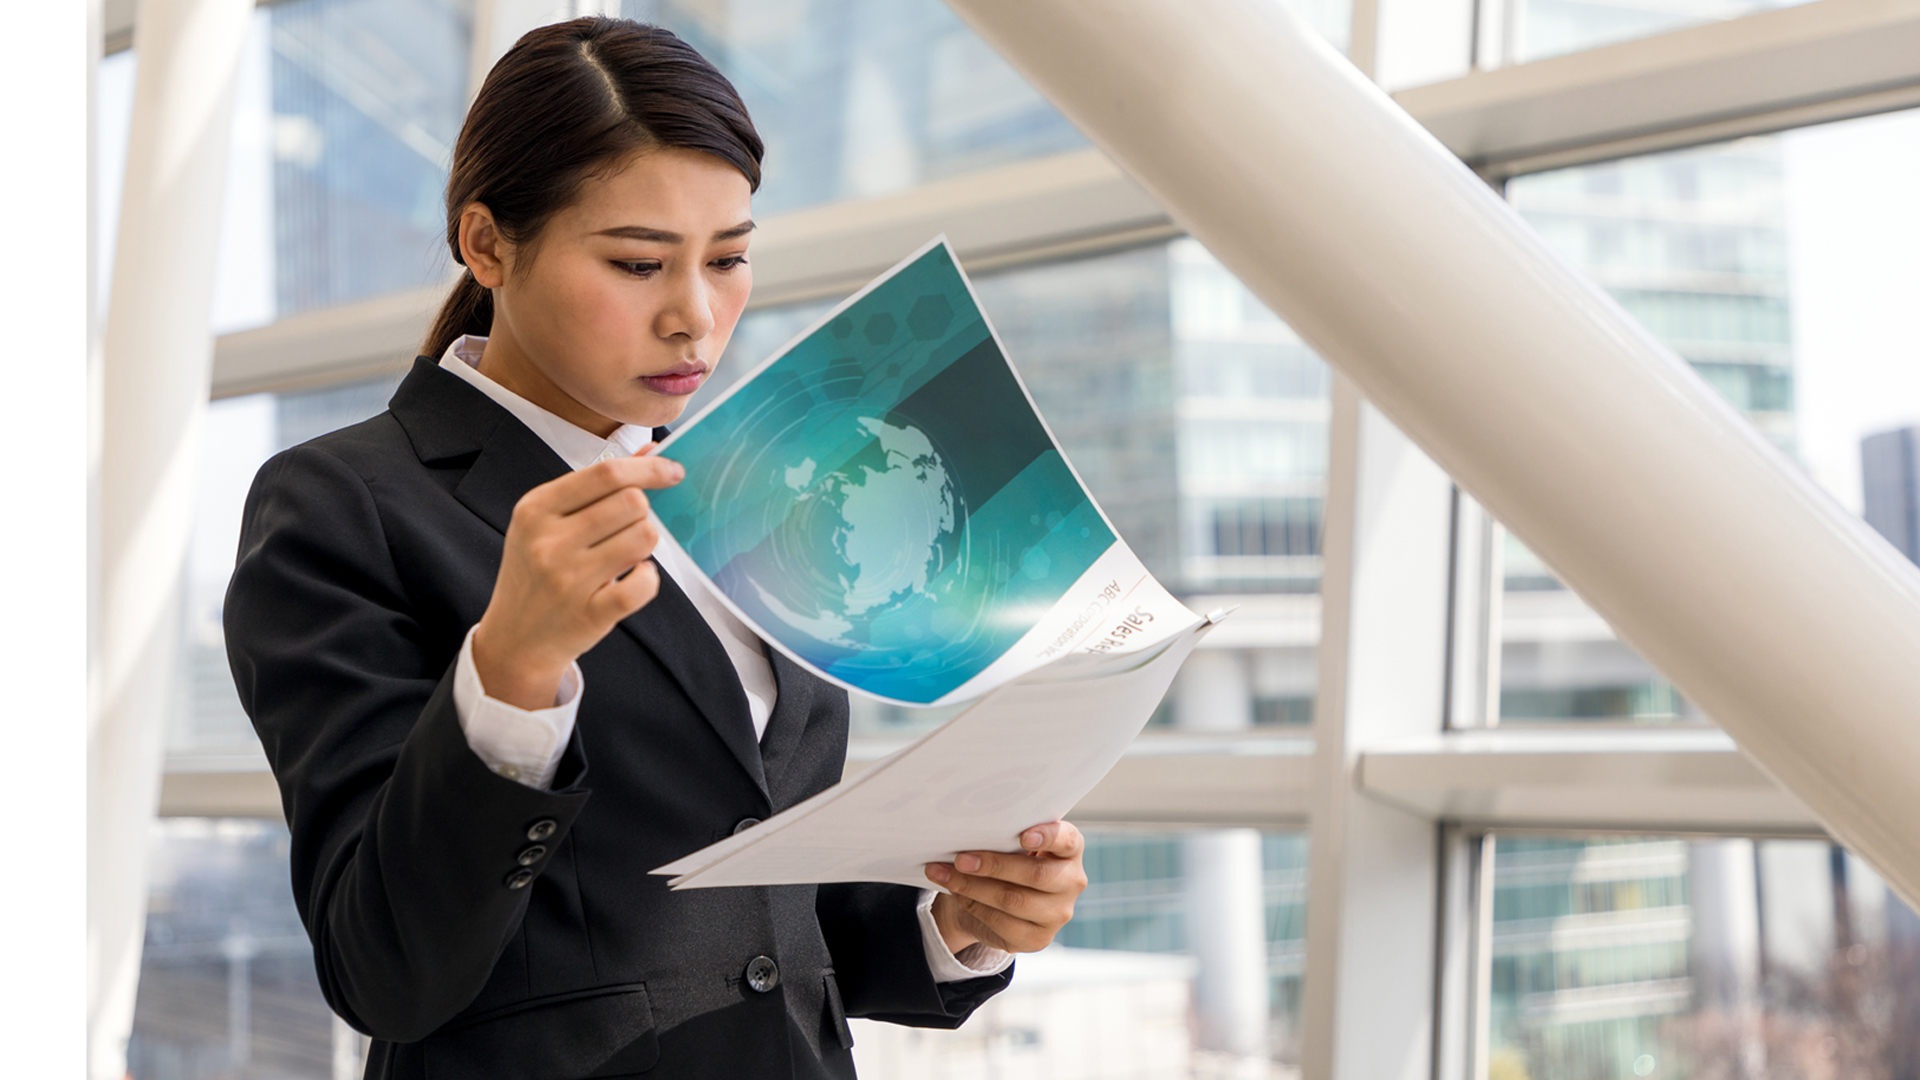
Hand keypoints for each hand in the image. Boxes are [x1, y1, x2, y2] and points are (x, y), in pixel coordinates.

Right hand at [471, 451, 683, 708]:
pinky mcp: (589, 614)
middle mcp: (548, 541)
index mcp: (536, 508)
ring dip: (645, 543)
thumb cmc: (536, 572)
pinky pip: (644, 584)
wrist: (514, 639)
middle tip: (626, 529)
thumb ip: (597, 485)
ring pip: (643, 537)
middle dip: (641, 512)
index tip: (672, 472)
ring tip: (625, 554)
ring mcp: (568, 580)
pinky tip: (632, 579)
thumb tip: (648, 452)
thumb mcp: (549, 521)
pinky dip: (648, 579)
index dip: (649, 468)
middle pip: (632, 502)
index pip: (606, 473)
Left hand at [925, 821, 1087, 955]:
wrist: (1004, 902)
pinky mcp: (1038, 939)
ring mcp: (1058, 914)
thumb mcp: (1014, 844)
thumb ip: (1006, 836)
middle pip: (1035, 874)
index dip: (1048, 837)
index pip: (1068, 840)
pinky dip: (973, 905)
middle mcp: (1071, 882)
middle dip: (993, 865)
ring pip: (1013, 900)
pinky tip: (956, 893)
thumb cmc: (1011, 860)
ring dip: (973, 887)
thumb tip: (969, 833)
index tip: (1023, 835)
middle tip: (960, 859)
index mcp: (1070, 851)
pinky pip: (1001, 923)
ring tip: (946, 875)